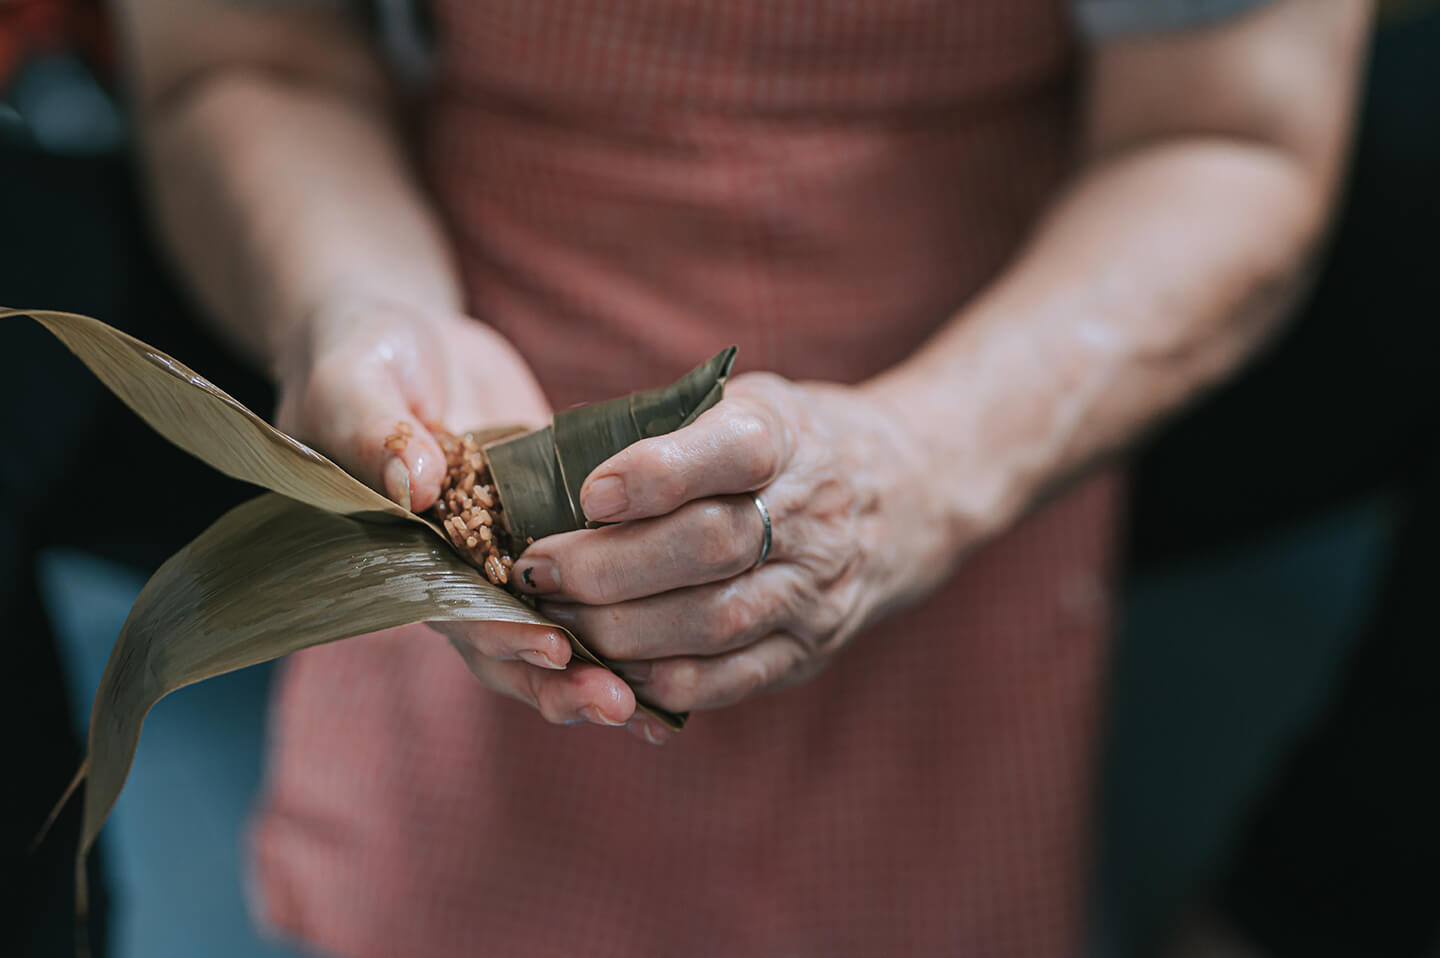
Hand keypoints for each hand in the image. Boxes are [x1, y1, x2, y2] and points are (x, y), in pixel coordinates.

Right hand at [273, 296, 638, 728]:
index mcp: (411, 551)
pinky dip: (629, 621)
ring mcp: (514, 554)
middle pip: (510, 645)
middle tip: (615, 703)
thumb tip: (415, 483)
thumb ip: (378, 434)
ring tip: (647, 707)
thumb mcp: (356, 384)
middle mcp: (463, 569)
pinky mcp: (559, 528)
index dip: (498, 634)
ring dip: (598, 669)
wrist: (405, 339)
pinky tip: (676, 663)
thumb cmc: (362, 359)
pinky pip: (595, 585)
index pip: (454, 610)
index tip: (548, 646)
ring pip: (557, 631)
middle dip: (561, 678)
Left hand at [511, 373, 961, 742]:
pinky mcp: (810, 649)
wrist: (908, 494)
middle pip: (709, 548)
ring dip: (619, 630)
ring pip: (711, 623)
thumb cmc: (791, 443)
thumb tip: (552, 466)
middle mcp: (812, 516)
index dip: (656, 474)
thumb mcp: (748, 403)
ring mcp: (816, 591)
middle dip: (608, 566)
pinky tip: (608, 666)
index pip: (732, 452)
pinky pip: (729, 679)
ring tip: (556, 619)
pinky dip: (660, 680)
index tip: (590, 492)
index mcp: (789, 437)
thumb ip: (670, 429)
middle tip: (536, 567)